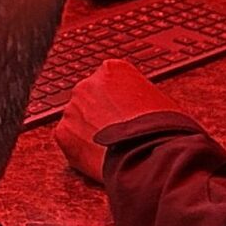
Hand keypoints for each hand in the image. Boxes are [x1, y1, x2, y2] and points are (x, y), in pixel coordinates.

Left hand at [55, 59, 179, 181]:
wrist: (151, 156)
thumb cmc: (162, 129)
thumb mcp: (159, 99)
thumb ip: (137, 95)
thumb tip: (135, 104)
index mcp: (111, 69)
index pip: (108, 81)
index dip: (117, 99)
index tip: (124, 112)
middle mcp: (86, 84)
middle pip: (89, 97)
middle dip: (99, 113)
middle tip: (116, 131)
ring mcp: (72, 109)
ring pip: (78, 119)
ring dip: (89, 130)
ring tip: (109, 146)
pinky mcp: (63, 134)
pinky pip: (69, 140)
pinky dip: (80, 148)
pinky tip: (98, 155)